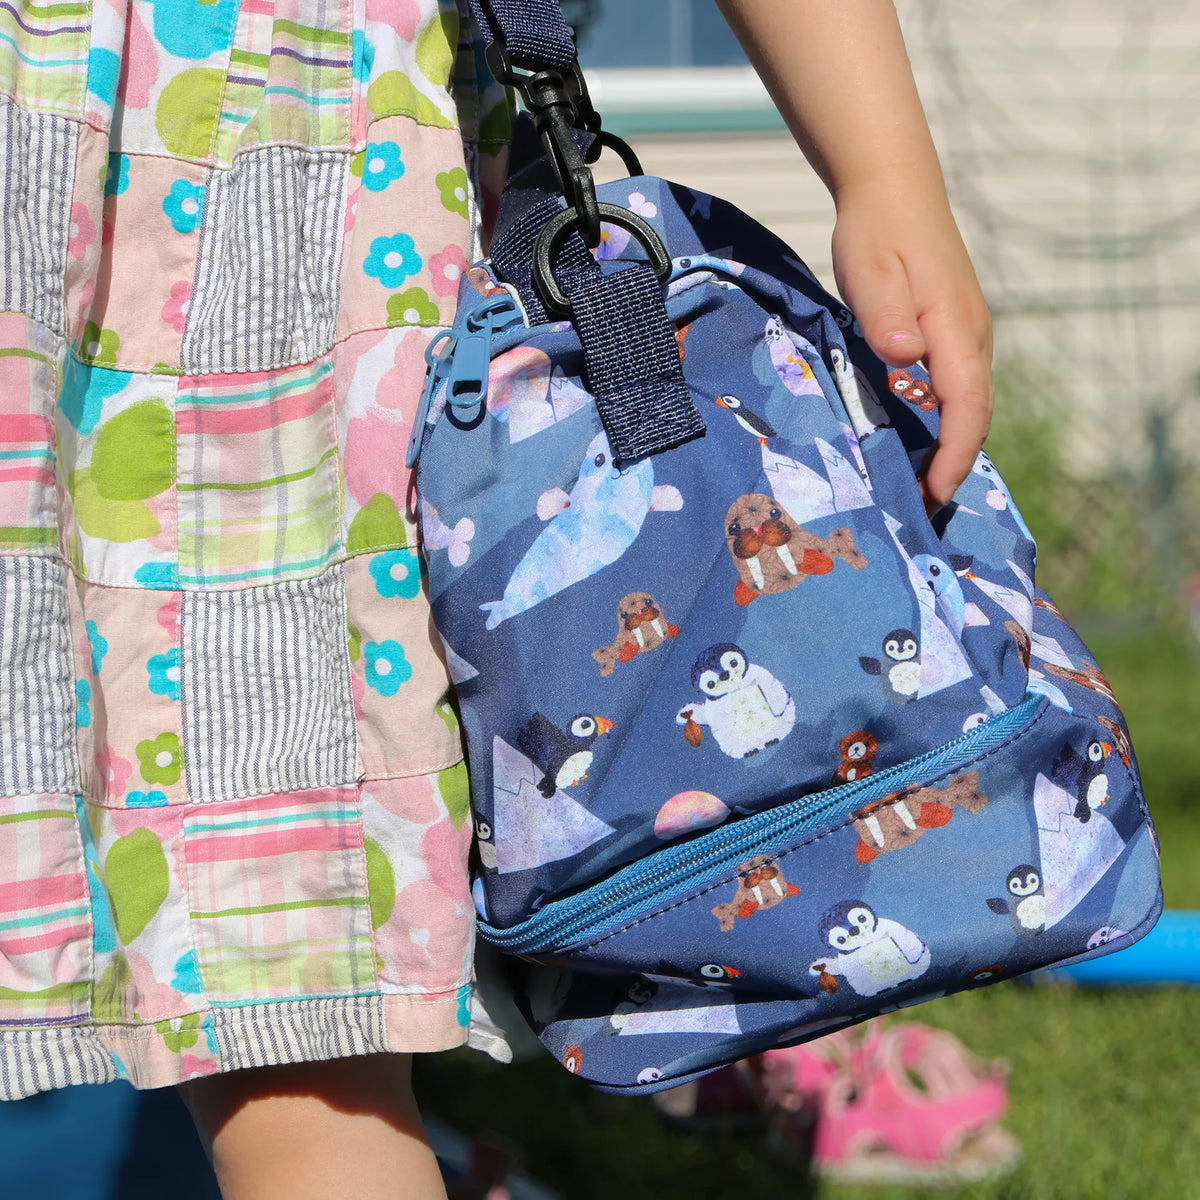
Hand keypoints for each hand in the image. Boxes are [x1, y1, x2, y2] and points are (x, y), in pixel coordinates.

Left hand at [831, 185, 993, 512]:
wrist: (894, 188)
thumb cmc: (876, 231)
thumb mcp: (871, 271)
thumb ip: (886, 316)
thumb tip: (907, 356)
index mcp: (956, 328)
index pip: (968, 406)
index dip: (955, 455)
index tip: (934, 493)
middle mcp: (973, 336)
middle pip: (975, 415)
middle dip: (954, 465)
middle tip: (919, 508)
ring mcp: (968, 334)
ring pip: (969, 404)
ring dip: (950, 447)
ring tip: (916, 487)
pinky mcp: (954, 332)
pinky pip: (958, 389)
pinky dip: (945, 423)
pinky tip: (917, 443)